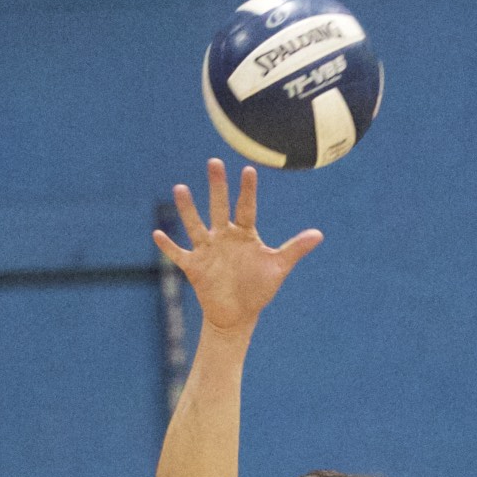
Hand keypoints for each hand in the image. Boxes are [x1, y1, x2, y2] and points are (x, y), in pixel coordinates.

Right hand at [153, 159, 323, 334]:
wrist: (237, 314)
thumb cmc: (258, 288)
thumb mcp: (278, 268)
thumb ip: (295, 249)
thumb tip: (319, 234)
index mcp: (244, 233)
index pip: (246, 207)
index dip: (248, 191)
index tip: (249, 170)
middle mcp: (223, 236)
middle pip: (219, 207)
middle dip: (217, 187)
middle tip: (214, 163)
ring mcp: (207, 250)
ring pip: (195, 225)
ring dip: (187, 209)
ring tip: (180, 189)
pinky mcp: (194, 266)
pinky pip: (178, 254)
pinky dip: (168, 246)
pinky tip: (157, 234)